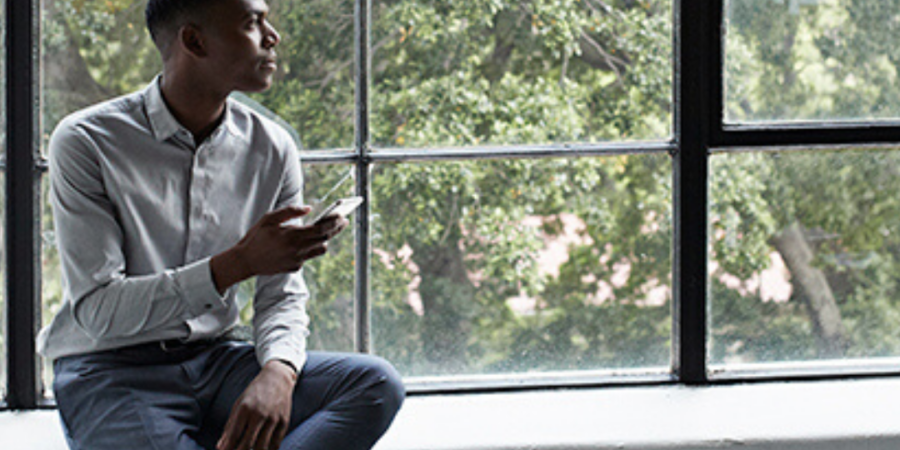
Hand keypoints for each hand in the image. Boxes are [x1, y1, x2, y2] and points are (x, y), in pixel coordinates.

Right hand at [211, 206, 348, 292]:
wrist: (245, 261)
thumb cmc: (256, 237)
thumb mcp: (270, 219)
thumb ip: (290, 211)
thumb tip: (309, 208)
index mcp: (293, 236)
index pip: (321, 229)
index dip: (333, 222)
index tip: (342, 215)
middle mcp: (298, 250)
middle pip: (325, 239)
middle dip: (336, 229)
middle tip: (344, 220)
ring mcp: (297, 260)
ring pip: (320, 250)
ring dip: (324, 240)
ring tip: (326, 230)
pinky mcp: (295, 267)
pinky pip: (308, 256)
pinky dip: (309, 248)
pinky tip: (304, 241)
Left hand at [216, 360, 296, 449]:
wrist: (277, 378)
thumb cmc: (254, 393)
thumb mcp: (239, 405)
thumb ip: (230, 427)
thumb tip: (220, 447)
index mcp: (245, 408)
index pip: (234, 435)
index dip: (227, 448)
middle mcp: (259, 413)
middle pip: (247, 443)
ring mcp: (273, 418)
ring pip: (262, 447)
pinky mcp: (284, 421)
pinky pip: (276, 444)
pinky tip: (263, 449)